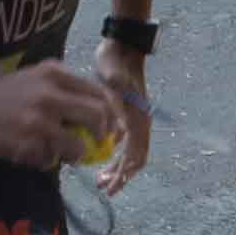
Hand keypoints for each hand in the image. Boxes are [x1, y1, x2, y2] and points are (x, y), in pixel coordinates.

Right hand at [0, 63, 123, 172]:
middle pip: (98, 118)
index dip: (111, 114)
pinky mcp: (27, 145)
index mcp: (54, 74)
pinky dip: (46, 160)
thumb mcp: (35, 78)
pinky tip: (31, 151)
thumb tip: (99, 114)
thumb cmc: (2, 93)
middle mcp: (50, 95)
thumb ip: (65, 90)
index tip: (110, 127)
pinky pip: (50, 160)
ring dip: (73, 154)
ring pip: (77, 147)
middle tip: (97, 144)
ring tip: (58, 151)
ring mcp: (39, 122)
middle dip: (103, 135)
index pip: (99, 94)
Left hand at [92, 41, 152, 194]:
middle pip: (133, 158)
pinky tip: (96, 158)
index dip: (124, 173)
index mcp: (138, 117)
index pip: (136, 155)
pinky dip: (111, 154)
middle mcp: (139, 122)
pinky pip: (121, 142)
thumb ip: (116, 103)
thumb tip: (119, 132)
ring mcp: (133, 119)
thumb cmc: (116, 61)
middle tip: (102, 187)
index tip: (111, 186)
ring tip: (100, 179)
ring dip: (116, 168)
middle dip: (120, 176)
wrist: (121, 46)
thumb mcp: (114, 80)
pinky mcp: (124, 116)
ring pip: (128, 153)